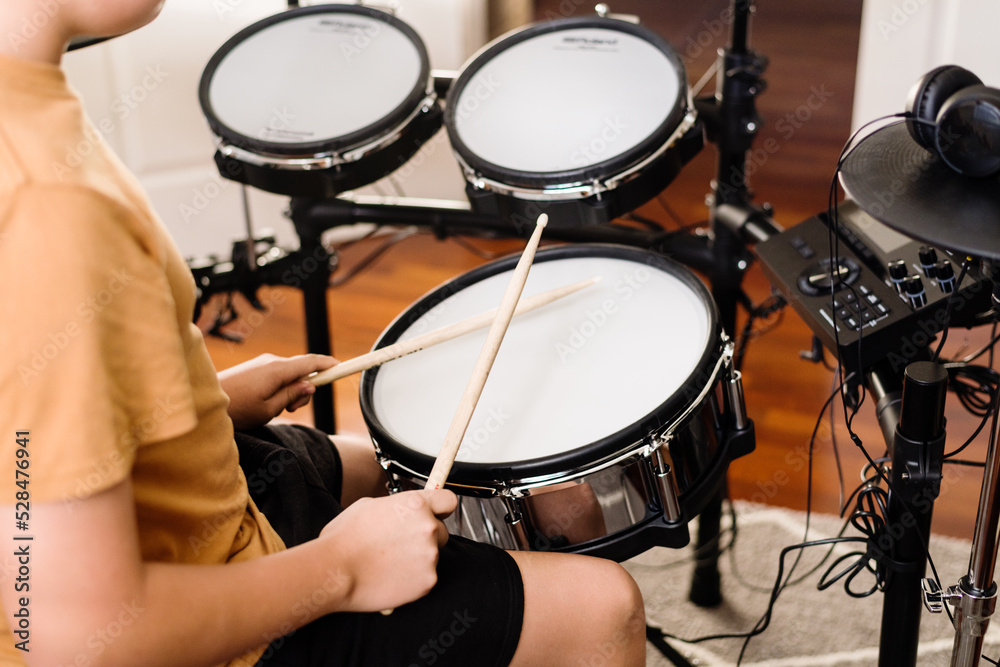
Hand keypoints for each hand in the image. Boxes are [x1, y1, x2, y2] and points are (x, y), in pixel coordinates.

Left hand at [218, 353, 336, 429]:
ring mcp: (261, 363)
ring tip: (270, 410)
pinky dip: (278, 388)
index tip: (342, 367)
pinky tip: (262, 404)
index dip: (328, 365)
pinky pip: (276, 376)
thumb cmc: (235, 410)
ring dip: (289, 392)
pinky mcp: (254, 368)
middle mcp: (271, 361)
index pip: (312, 362)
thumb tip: (310, 386)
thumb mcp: (268, 409)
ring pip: (288, 375)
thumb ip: (292, 396)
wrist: (204, 402)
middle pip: (301, 371)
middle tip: (290, 410)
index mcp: (278, 370)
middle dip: (303, 390)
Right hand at [318, 490, 456, 612]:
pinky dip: (413, 579)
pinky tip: (391, 577)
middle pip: (441, 531)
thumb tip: (399, 512)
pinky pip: (426, 577)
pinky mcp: (428, 580)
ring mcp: (430, 555)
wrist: (335, 571)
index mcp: (415, 505)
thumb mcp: (368, 506)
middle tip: (401, 546)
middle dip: (425, 538)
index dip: (440, 508)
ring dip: (417, 559)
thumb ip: (395, 507)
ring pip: (431, 556)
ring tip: (388, 563)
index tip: (436, 514)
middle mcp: (427, 528)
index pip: (448, 500)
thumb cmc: (344, 539)